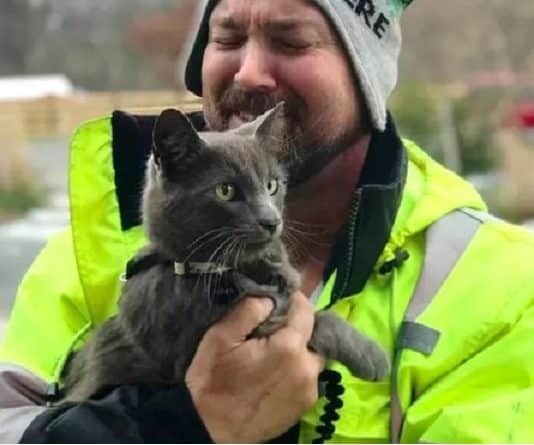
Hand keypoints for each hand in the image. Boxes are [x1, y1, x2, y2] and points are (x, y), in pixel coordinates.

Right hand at [185, 291, 324, 442]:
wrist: (208, 429)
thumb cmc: (212, 381)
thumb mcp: (220, 337)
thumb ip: (249, 311)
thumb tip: (271, 297)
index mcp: (289, 348)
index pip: (306, 310)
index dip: (293, 300)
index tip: (278, 300)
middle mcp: (307, 368)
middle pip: (313, 334)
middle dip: (296, 326)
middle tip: (272, 329)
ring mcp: (309, 390)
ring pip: (312, 355)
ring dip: (298, 348)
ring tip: (272, 352)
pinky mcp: (306, 406)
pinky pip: (307, 376)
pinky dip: (296, 368)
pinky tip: (275, 372)